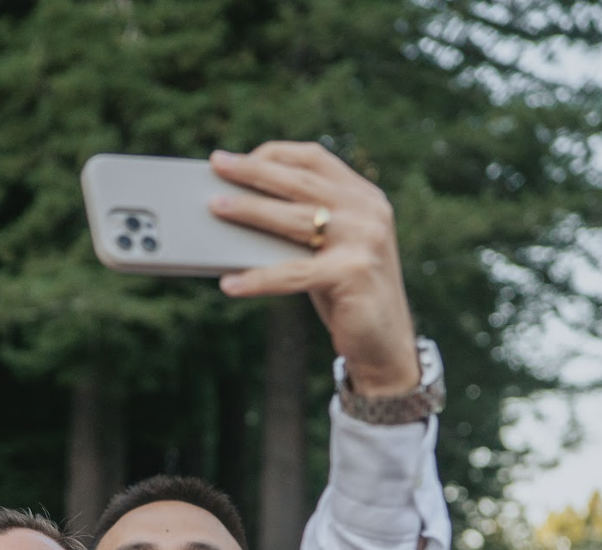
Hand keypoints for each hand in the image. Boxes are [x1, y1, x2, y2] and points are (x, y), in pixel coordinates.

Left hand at [207, 143, 418, 395]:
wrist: (386, 342)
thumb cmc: (346, 293)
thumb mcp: (328, 250)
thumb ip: (302, 227)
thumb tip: (240, 211)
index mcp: (364, 197)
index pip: (315, 160)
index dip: (275, 154)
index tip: (240, 158)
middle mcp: (368, 211)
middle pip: (300, 183)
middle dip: (254, 172)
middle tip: (218, 165)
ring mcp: (364, 240)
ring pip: (294, 220)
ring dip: (249, 210)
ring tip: (216, 207)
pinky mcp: (353, 274)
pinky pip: (292, 274)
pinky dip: (257, 279)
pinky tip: (230, 283)